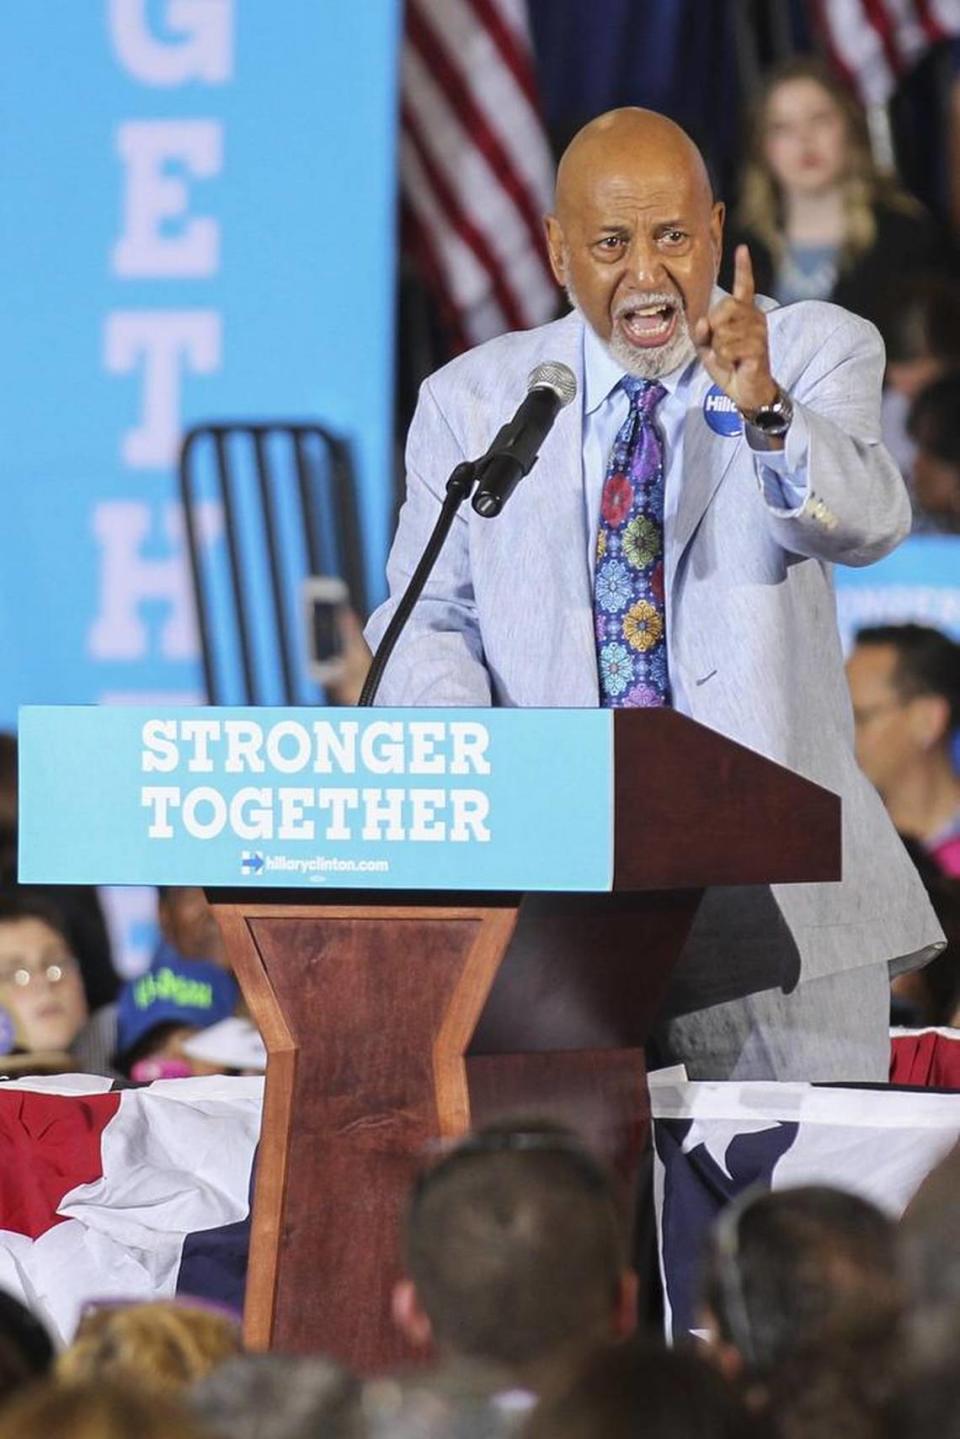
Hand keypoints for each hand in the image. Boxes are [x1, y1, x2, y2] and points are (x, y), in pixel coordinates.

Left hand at [694, 245, 778, 416]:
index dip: (743, 268)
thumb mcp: (708, 348)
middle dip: (713, 328)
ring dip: (719, 349)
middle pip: (724, 307)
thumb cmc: (729, 365)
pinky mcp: (758, 349)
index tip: (742, 248)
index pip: (744, 286)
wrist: (746, 391)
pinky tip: (734, 364)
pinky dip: (724, 359)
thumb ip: (701, 332)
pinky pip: (728, 348)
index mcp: (744, 313)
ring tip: (729, 358)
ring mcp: (759, 332)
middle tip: (720, 345)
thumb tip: (702, 321)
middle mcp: (755, 317)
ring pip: (723, 331)